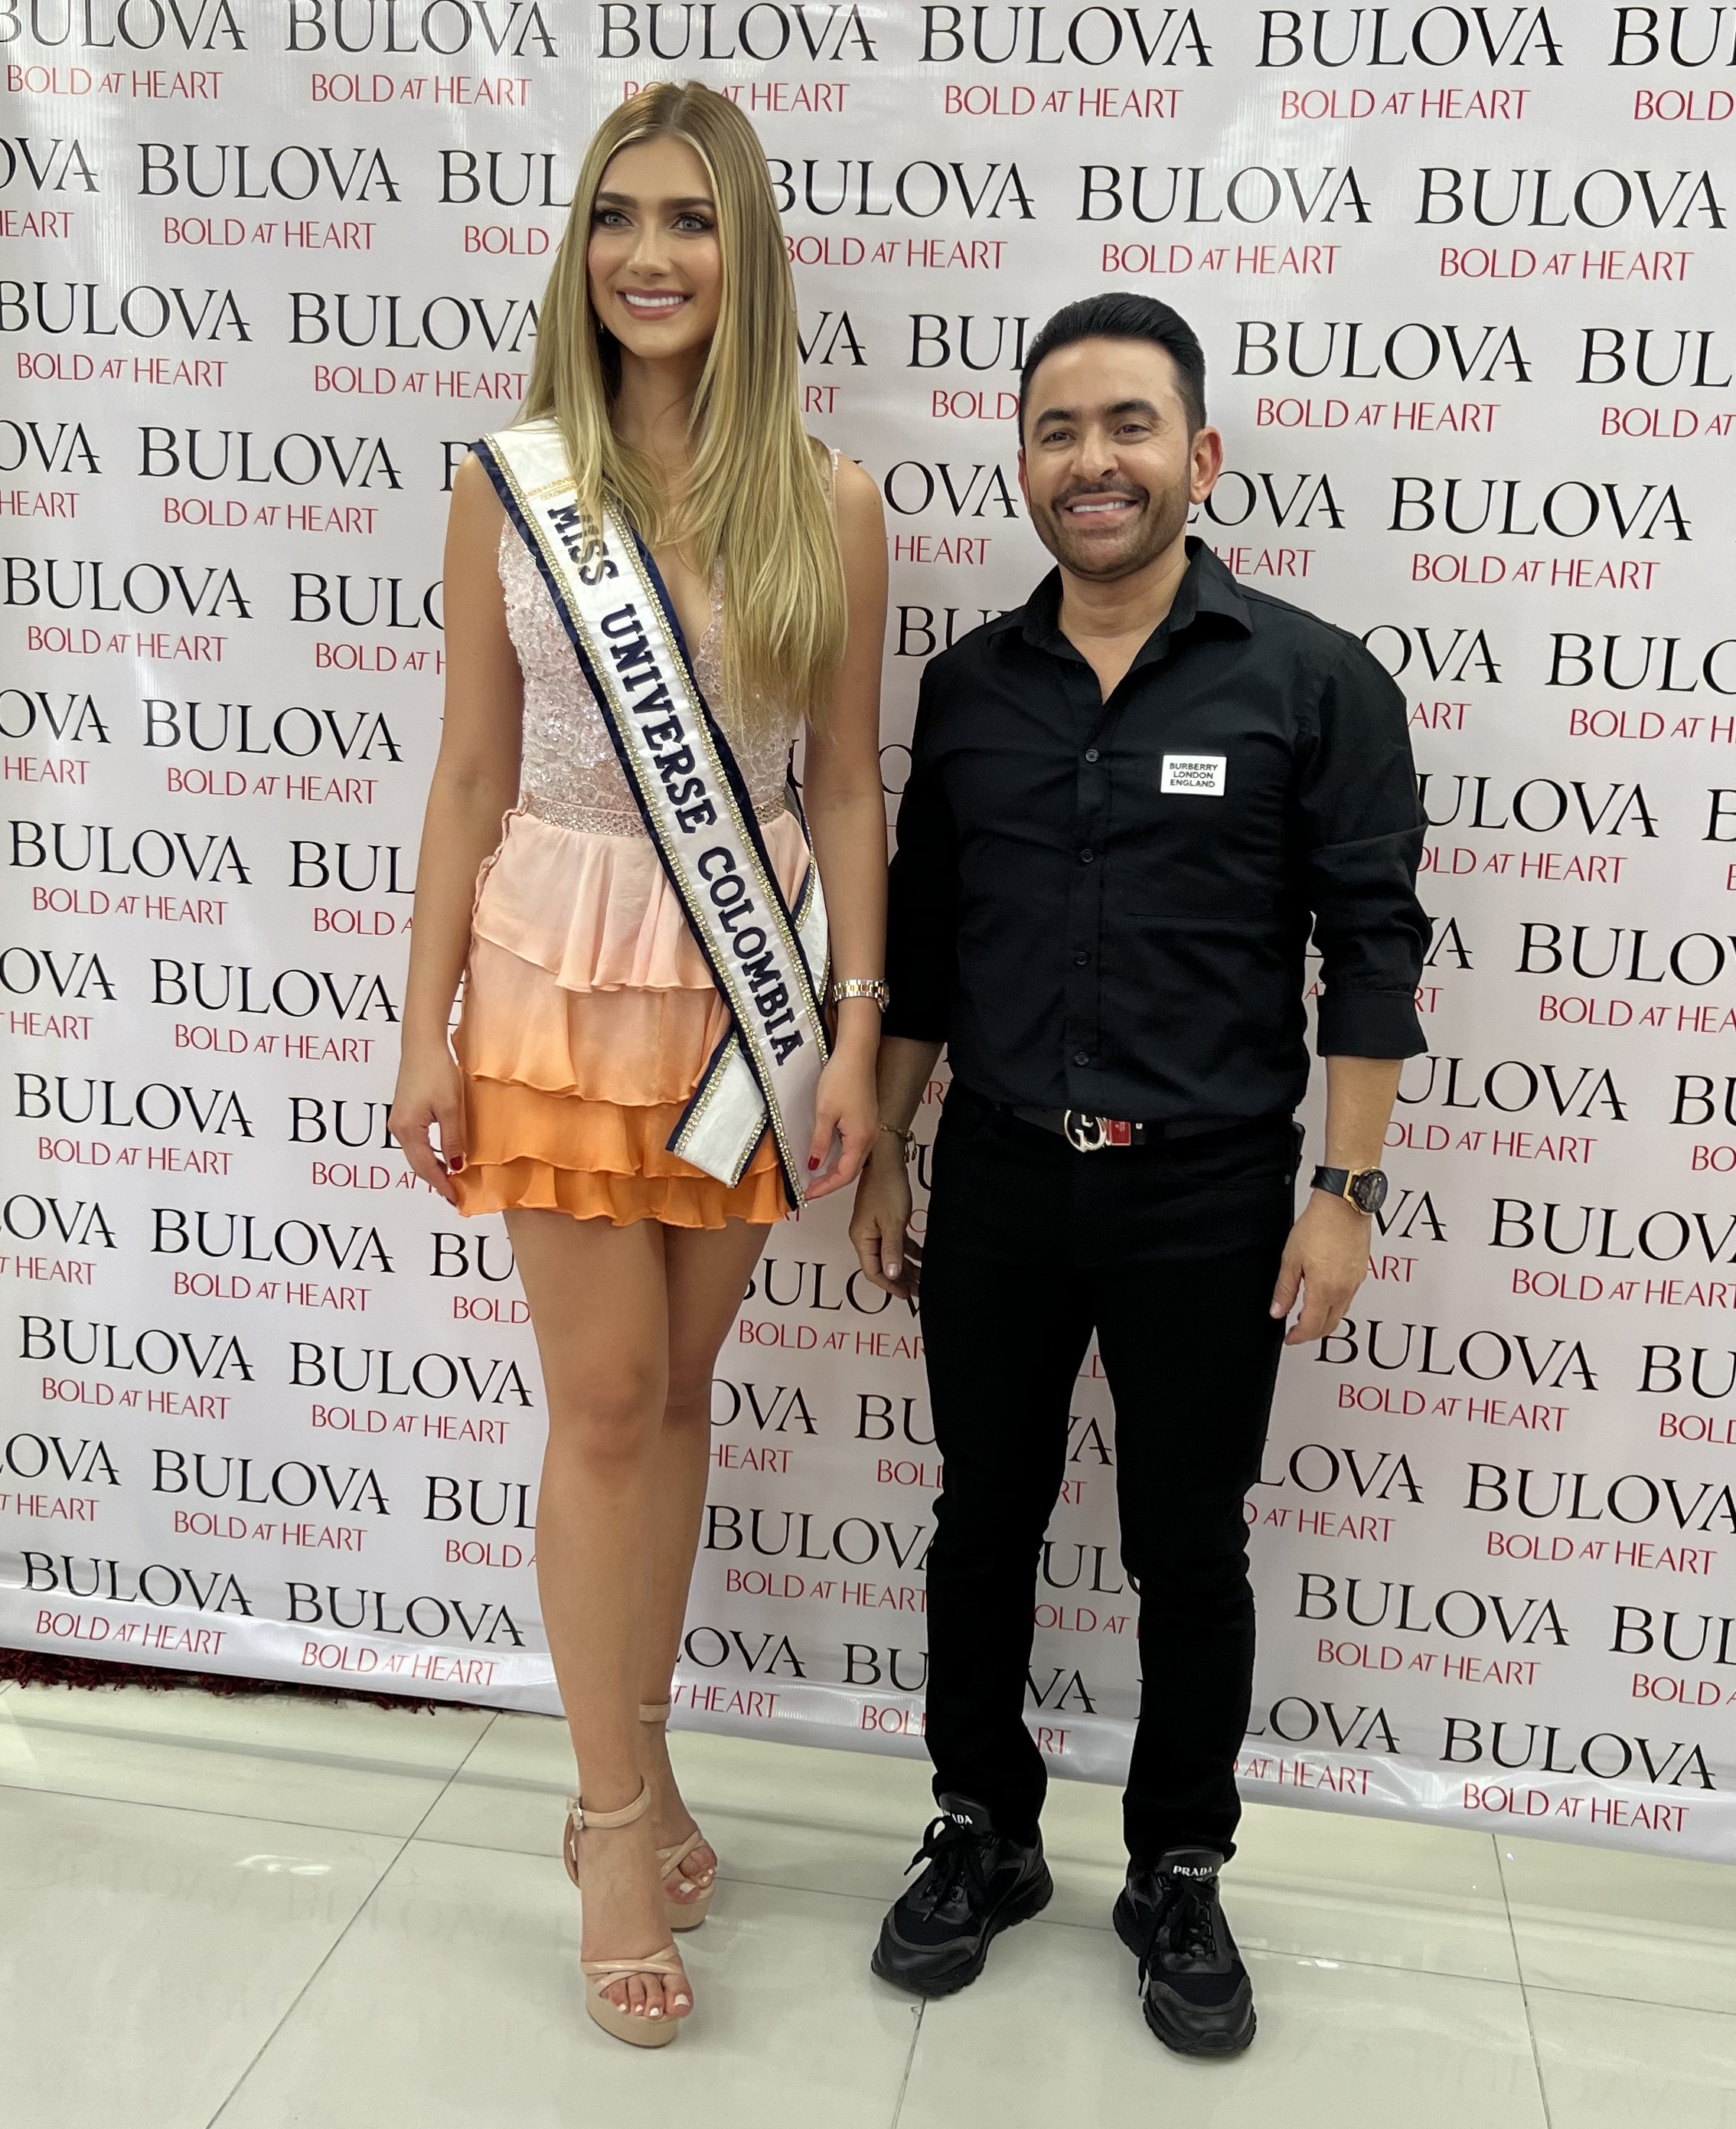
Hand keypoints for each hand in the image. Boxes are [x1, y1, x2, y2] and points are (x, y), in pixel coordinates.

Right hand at [389, 1040, 466, 1207]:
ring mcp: (399, 1120)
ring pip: (416, 1153)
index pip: (425, 1167)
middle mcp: (398, 1128)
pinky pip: (416, 1142)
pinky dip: (428, 1153)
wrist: (422, 1043)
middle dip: (435, 1180)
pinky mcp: (404, 1112)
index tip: (455, 1198)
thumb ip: (451, 1139)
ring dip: (431, 1167)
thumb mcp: (450, 1109)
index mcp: (407, 1130)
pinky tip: (441, 1156)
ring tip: (450, 1180)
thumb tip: (455, 1165)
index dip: (441, 1184)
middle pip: (417, 1163)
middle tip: (453, 1195)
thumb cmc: (436, 1071)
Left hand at [804, 1047, 877, 1200]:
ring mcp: (870, 1129)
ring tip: (816, 1177)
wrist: (856, 1054)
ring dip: (836, 1171)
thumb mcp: (824, 1113)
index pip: (844, 1175)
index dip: (826, 1188)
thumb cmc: (842, 1078)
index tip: (808, 1194)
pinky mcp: (867, 1120)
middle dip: (830, 1183)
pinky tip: (828, 1156)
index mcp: (860, 1138)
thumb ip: (820, 1142)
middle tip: (809, 1189)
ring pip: (853, 1160)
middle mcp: (870, 1137)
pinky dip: (841, 1157)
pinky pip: (855, 1147)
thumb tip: (815, 1165)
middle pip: (851, 1171)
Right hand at [849, 1134, 920, 1298]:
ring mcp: (874, 1228)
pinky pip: (894, 1242)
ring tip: (922, 1278)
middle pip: (881, 1266)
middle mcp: (865, 1236)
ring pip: (889, 1255)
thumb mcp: (893, 1223)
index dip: (890, 1286)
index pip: (873, 1272)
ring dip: (905, 1267)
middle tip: (919, 1290)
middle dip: (900, 1280)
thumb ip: (892, 1251)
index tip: (906, 1295)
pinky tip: (921, 1257)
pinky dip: (907, 1251)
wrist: (886, 1159)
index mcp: (861, 1238)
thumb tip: (891, 1276)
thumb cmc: (887, 1187)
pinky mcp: (883, 1220)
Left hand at [1269, 1191, 1369, 1346]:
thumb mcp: (1291, 1258)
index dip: (1298, 1337)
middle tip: (1296, 1331)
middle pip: (1329, 1325)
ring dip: (1324, 1321)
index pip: (1311, 1326)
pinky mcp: (1360, 1273)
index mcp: (1324, 1289)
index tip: (1289, 1338)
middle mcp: (1343, 1290)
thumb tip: (1277, 1311)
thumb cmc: (1318, 1225)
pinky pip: (1348, 1299)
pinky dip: (1335, 1307)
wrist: (1344, 1205)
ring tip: (1306, 1315)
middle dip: (1312, 1333)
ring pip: (1341, 1314)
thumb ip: (1285, 1289)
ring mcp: (1355, 1282)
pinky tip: (1323, 1298)